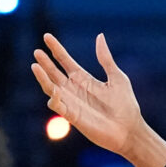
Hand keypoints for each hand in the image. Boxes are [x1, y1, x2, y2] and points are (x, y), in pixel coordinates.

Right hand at [31, 33, 141, 156]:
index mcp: (84, 79)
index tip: (47, 36)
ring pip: (51, 88)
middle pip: (54, 73)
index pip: (65, 61)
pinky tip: (54, 91)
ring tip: (35, 66)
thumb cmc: (126, 105)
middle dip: (45, 62)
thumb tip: (100, 36)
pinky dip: (54, 99)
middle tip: (37, 51)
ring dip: (43, 78)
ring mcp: (72, 103)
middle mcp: (74, 89)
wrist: (130, 130)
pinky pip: (58, 106)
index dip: (56, 49)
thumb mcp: (117, 77)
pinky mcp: (73, 116)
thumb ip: (105, 59)